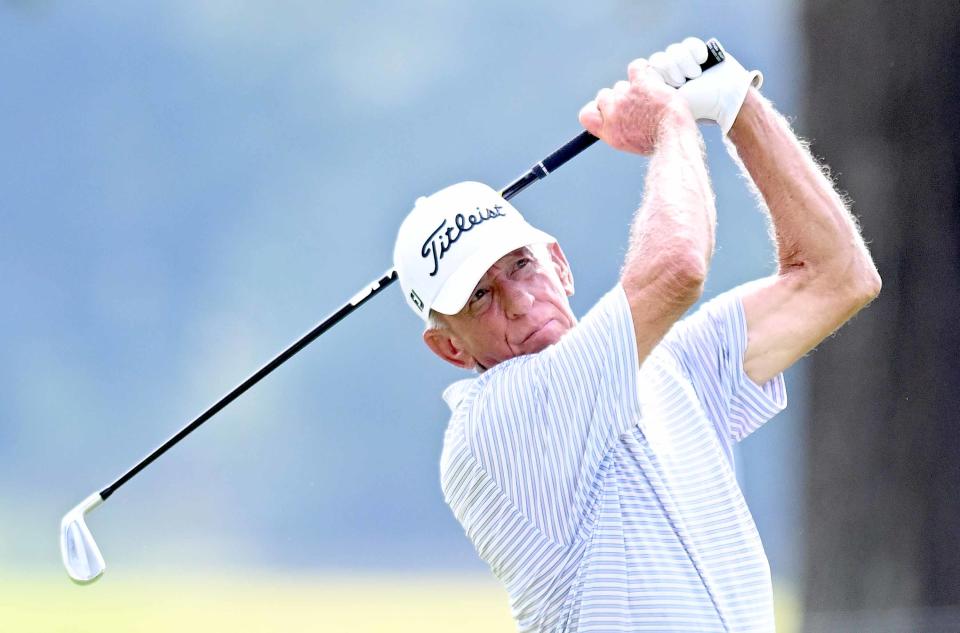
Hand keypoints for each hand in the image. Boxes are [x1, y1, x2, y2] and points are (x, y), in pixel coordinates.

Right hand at [578, 59, 693, 155]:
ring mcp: (625, 98)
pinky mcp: (640, 85)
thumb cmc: (659, 143)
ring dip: (633, 89)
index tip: (607, 109)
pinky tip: (650, 75)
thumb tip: (620, 121)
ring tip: (650, 98)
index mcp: (608, 131)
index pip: (587, 115)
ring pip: (621, 85)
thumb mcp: (631, 144)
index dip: (596, 109)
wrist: (674, 136)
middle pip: (604, 95)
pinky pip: (636, 67)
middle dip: (618, 98)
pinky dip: (643, 69)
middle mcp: (612, 114)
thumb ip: (619, 130)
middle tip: (635, 104)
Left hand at [648, 37, 762, 133]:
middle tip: (681, 82)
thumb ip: (650, 93)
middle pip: (658, 58)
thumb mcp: (670, 105)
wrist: (727, 101)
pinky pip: (688, 43)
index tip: (668, 86)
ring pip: (673, 50)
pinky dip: (695, 50)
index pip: (645, 70)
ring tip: (695, 75)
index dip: (655, 74)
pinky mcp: (699, 53)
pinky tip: (702, 60)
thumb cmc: (699, 107)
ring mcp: (685, 63)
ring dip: (683, 61)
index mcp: (660, 88)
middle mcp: (670, 74)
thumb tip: (638, 81)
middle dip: (669, 69)